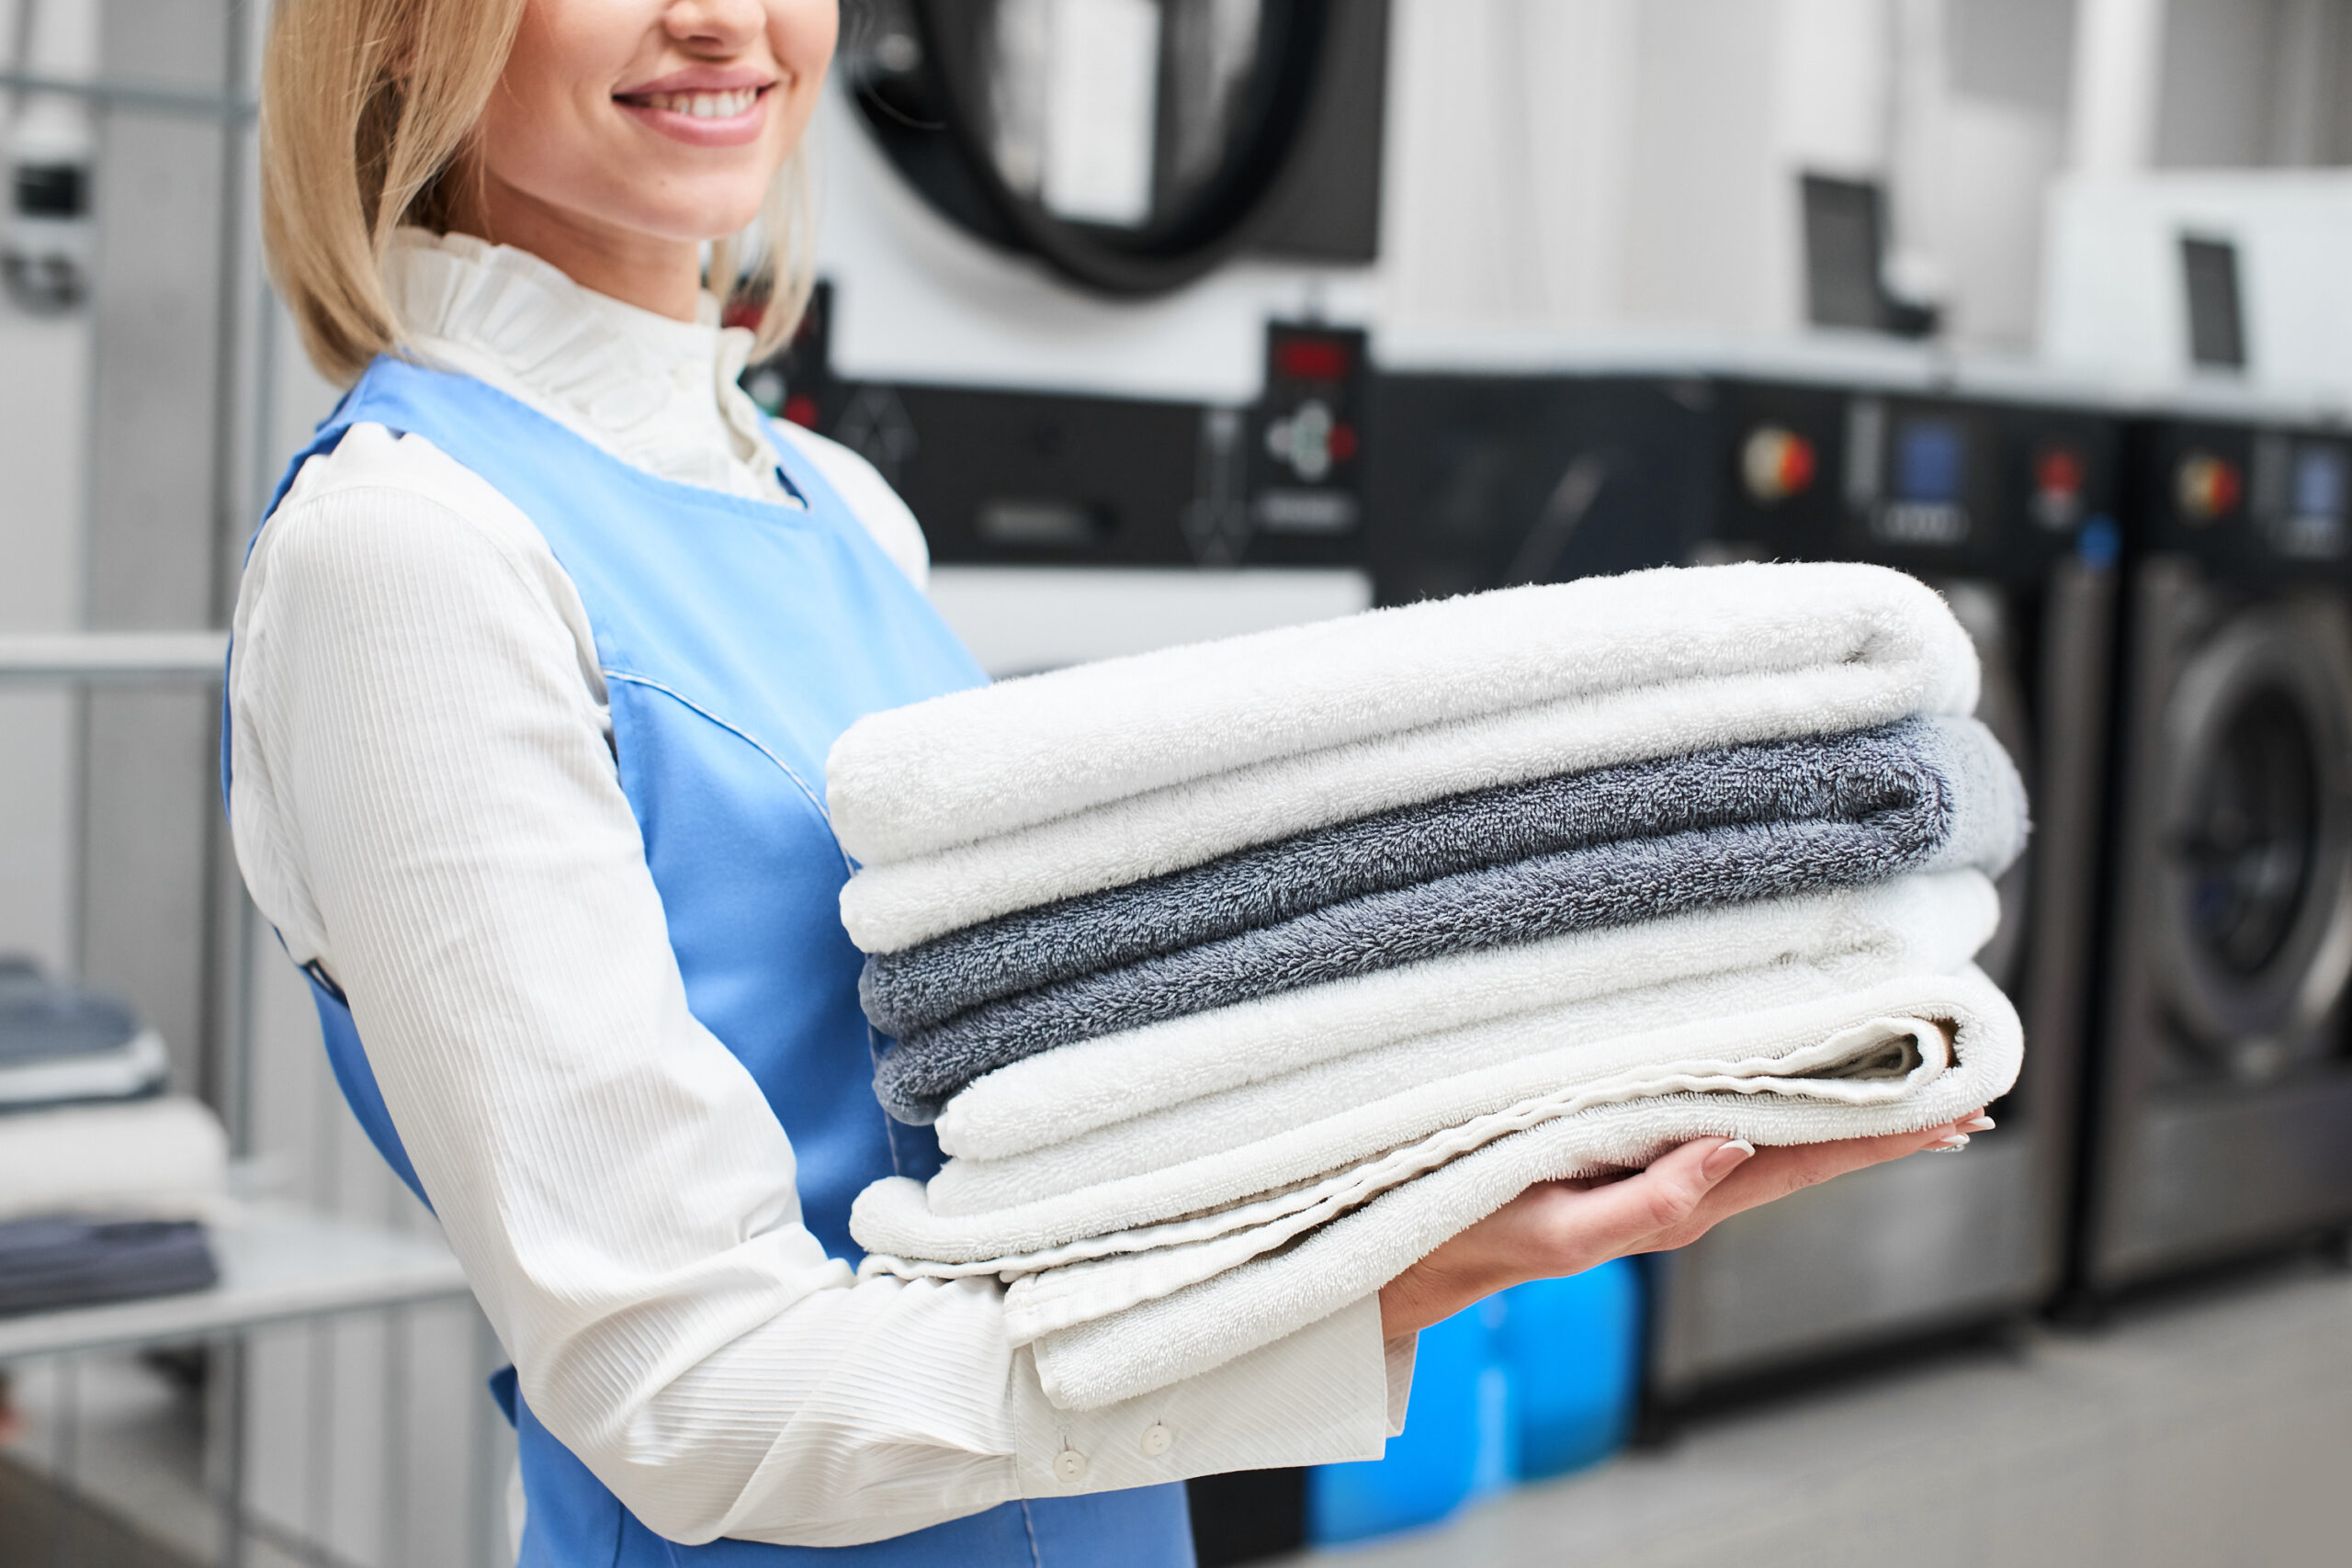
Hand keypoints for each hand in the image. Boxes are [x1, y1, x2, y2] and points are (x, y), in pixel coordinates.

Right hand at [1376, 1110, 1989, 1337]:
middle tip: (1963, 1092)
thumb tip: (1734, 1146)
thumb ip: (1651, 1199)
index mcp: (1684, 1200)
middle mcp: (1690, 1182)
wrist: (1432, 1247)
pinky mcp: (1638, 1145)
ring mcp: (1668, 1166)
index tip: (1951, 1114)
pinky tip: (1797, 1082)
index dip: (1878, 1137)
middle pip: (1808, 1147)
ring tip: (1907, 1085)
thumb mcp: (1564, 1227)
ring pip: (1775, 1132)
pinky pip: (1728, 1117)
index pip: (1802, 1161)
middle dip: (1885, 1123)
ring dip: (1841, 1107)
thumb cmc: (1490, 1231)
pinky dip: (1778, 1097)